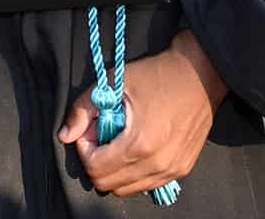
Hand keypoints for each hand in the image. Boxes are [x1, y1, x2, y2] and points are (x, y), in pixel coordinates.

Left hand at [59, 30, 224, 196]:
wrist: (200, 75)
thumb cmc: (156, 75)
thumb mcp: (112, 83)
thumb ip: (82, 110)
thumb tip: (64, 136)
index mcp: (140, 144)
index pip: (95, 169)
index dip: (84, 148)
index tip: (90, 129)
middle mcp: (158, 163)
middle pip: (109, 184)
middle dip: (96, 161)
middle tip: (101, 135)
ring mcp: (173, 170)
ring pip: (128, 190)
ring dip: (114, 169)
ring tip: (118, 141)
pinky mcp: (182, 169)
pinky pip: (147, 185)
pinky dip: (133, 173)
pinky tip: (134, 148)